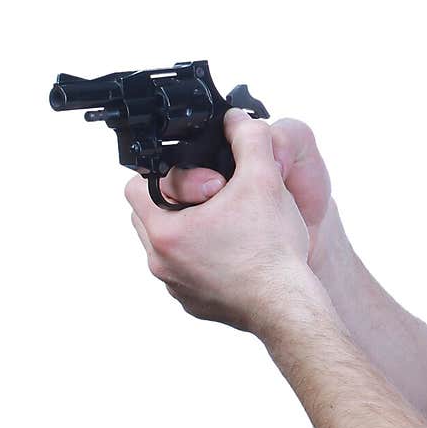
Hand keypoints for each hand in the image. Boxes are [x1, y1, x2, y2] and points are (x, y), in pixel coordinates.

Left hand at [125, 108, 326, 335]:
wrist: (289, 307)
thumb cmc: (272, 253)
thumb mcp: (264, 179)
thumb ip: (248, 139)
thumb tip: (238, 120)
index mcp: (165, 232)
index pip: (137, 186)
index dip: (172, 174)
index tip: (208, 181)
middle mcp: (161, 263)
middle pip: (150, 215)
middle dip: (181, 200)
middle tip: (218, 199)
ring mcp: (176, 287)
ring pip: (169, 245)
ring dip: (192, 229)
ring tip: (230, 225)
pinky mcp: (194, 303)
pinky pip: (188, 272)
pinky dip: (205, 259)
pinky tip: (237, 253)